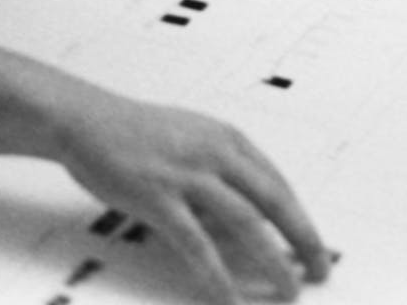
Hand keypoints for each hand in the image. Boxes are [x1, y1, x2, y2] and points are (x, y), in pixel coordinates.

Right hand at [58, 94, 330, 303]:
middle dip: (304, 240)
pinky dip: (217, 277)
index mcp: (227, 139)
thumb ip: (220, 173)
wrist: (85, 120)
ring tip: (288, 289)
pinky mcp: (158, 198)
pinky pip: (197, 245)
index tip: (314, 244)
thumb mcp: (190, 138)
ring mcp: (187, 175)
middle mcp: (215, 153)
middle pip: (275, 201)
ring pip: (247, 224)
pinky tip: (229, 300)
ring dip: (273, 261)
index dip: (301, 217)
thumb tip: (246, 217)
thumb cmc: (134, 131)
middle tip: (321, 270)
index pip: (278, 183)